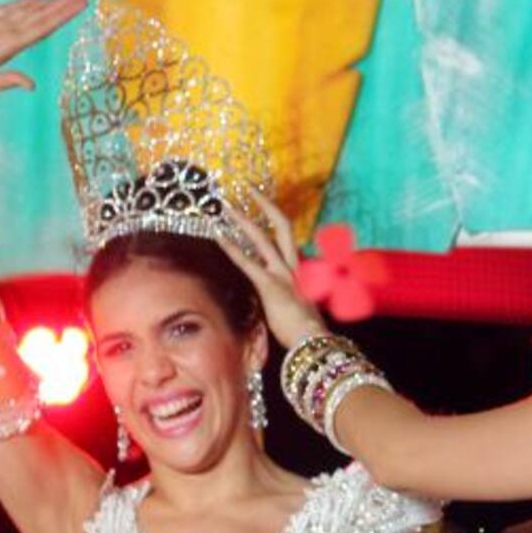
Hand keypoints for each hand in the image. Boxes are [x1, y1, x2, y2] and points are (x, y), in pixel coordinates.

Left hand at [217, 193, 326, 348]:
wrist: (314, 343)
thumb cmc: (308, 334)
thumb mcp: (303, 311)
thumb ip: (294, 299)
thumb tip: (286, 303)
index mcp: (302, 272)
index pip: (289, 242)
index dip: (277, 225)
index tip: (266, 213)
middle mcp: (293, 267)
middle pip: (282, 226)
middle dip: (265, 204)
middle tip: (249, 189)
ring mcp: (282, 274)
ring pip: (262, 237)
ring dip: (243, 220)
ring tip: (226, 206)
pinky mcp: (270, 285)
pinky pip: (247, 262)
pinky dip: (231, 248)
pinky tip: (218, 236)